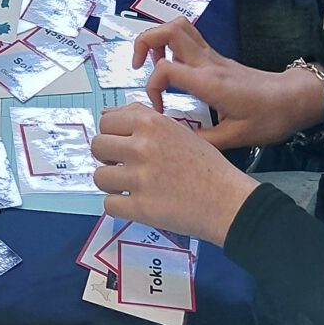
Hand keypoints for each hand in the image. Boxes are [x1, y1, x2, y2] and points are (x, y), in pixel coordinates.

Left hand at [92, 104, 257, 244]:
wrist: (226, 200)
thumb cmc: (205, 165)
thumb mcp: (176, 129)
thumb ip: (142, 118)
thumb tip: (106, 116)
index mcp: (150, 123)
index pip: (106, 122)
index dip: (111, 135)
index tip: (120, 145)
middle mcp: (141, 146)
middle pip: (97, 147)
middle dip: (107, 157)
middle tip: (123, 166)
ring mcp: (139, 178)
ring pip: (99, 177)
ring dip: (111, 184)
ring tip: (129, 187)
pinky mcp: (140, 208)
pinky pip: (109, 205)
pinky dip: (119, 207)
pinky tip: (134, 204)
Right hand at [131, 16, 323, 149]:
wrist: (294, 99)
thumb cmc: (269, 118)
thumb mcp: (237, 137)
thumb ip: (203, 140)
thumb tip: (175, 140)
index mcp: (209, 82)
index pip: (166, 69)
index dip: (152, 88)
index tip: (158, 112)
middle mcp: (208, 62)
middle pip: (169, 30)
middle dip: (144, 42)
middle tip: (138, 67)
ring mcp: (213, 56)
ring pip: (179, 26)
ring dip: (158, 38)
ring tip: (152, 64)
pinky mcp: (217, 57)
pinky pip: (189, 37)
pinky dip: (171, 43)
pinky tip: (172, 67)